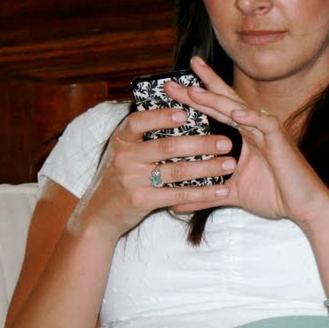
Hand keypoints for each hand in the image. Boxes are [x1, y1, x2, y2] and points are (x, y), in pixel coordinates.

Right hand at [72, 103, 235, 238]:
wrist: (98, 215)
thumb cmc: (119, 178)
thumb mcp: (123, 152)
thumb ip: (144, 137)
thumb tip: (181, 113)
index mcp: (121, 140)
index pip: (138, 122)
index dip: (161, 116)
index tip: (186, 113)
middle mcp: (124, 157)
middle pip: (167, 147)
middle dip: (200, 143)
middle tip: (226, 141)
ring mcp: (131, 180)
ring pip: (176, 171)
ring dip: (207, 167)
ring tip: (229, 164)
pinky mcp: (140, 201)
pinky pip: (177, 195)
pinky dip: (201, 193)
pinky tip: (219, 190)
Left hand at [165, 57, 328, 225]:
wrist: (306, 208)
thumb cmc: (276, 196)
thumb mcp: (231, 194)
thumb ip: (206, 195)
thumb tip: (176, 204)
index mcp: (245, 135)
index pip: (218, 110)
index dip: (198, 95)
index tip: (173, 86)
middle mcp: (255, 128)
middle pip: (224, 101)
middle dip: (200, 87)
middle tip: (172, 78)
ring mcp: (268, 133)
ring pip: (240, 109)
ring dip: (217, 99)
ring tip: (194, 90)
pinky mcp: (281, 142)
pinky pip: (266, 125)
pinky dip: (251, 117)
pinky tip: (236, 112)